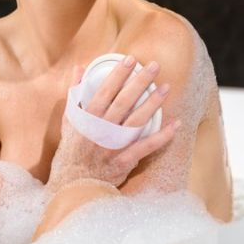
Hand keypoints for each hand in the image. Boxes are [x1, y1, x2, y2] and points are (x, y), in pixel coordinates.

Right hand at [46, 56, 178, 191]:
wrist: (73, 184)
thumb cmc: (71, 150)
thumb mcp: (69, 120)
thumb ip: (75, 93)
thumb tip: (80, 68)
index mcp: (87, 118)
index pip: (105, 91)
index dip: (118, 74)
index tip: (130, 59)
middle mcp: (102, 130)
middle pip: (124, 101)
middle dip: (140, 82)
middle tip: (154, 66)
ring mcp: (114, 146)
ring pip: (137, 121)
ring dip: (152, 103)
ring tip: (166, 87)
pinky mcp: (124, 161)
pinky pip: (146, 147)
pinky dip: (161, 136)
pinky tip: (174, 124)